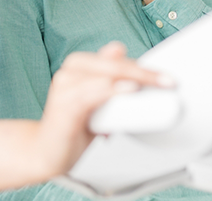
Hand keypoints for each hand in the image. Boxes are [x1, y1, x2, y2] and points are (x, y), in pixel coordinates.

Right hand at [34, 42, 170, 177]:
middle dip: (144, 72)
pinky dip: (113, 90)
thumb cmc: (71, 127)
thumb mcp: (98, 103)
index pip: (117, 59)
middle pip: (114, 64)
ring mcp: (65, 86)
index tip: (166, 78)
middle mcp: (70, 71)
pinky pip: (93, 93)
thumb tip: (131, 72)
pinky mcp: (63, 105)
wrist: (45, 153)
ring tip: (154, 84)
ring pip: (106, 74)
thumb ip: (112, 85)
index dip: (143, 66)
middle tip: (167, 82)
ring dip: (133, 78)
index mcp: (80, 65)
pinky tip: (129, 90)